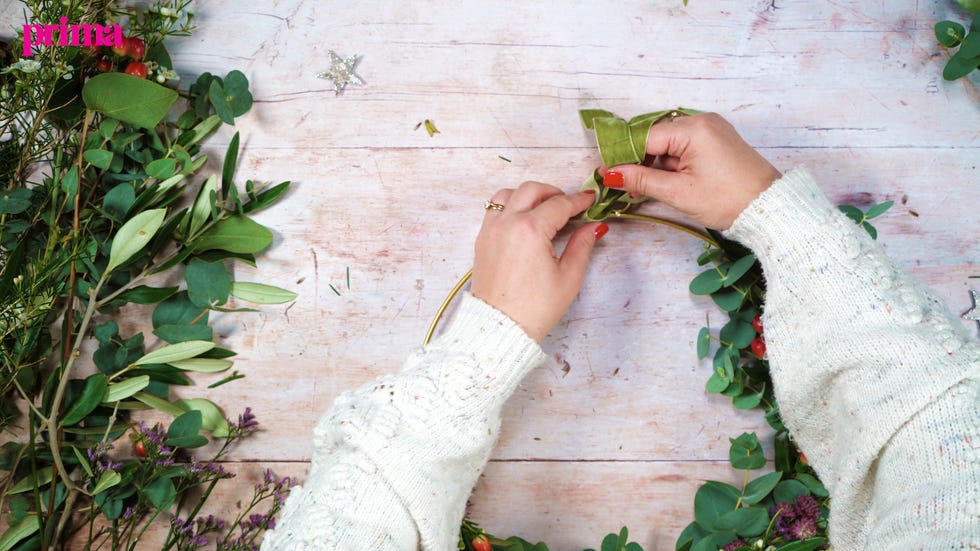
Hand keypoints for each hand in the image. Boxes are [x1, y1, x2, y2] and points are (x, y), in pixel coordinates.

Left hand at [471, 182, 606, 341]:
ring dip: (528, 195)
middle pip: (532, 190)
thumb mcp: (569, 277)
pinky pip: (494, 209)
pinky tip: (524, 219)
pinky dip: (510, 206)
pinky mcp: (482, 240)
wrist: (500, 328)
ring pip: (508, 194)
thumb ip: (582, 245)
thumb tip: (594, 227)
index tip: (590, 200)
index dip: (579, 201)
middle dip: (554, 192)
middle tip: (569, 205)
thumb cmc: (535, 308)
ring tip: (544, 209)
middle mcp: (507, 224)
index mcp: (530, 230)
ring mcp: (491, 230)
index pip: (559, 204)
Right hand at [603, 113, 780, 229]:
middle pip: (655, 136)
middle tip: (627, 186)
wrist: (769, 208)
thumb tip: (610, 173)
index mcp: (693, 129)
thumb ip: (641, 179)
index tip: (607, 174)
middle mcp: (701, 120)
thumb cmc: (728, 200)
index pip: (644, 137)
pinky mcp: (716, 139)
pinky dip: (671, 162)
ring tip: (647, 189)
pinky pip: (683, 145)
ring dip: (654, 164)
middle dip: (638, 160)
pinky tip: (666, 181)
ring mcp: (710, 128)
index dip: (623, 156)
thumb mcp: (679, 192)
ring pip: (667, 142)